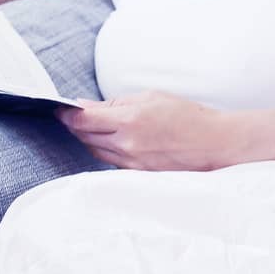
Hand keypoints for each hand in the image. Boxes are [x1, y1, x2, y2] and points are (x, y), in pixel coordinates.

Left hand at [53, 90, 227, 171]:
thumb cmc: (187, 116)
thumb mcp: (151, 98)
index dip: (67, 114)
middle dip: (76, 125)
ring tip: (91, 126)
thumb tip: (85, 107)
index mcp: (130, 120)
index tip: (59, 109)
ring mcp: (132, 164)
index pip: (84, 120)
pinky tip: (110, 141)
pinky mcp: (138, 175)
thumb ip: (116, 103)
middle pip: (85, 137)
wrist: (215, 145)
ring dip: (89, 138)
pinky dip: (105, 150)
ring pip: (95, 151)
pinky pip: (111, 162)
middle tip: (71, 115)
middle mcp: (128, 145)